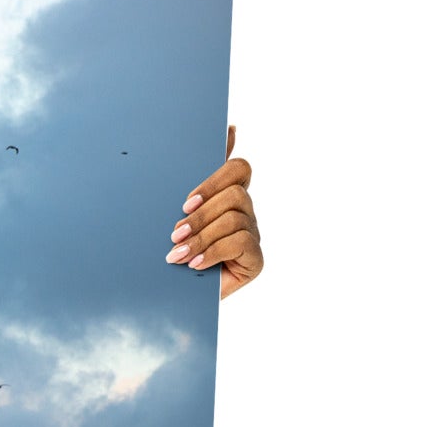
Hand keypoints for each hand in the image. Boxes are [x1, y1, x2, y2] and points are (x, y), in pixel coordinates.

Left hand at [166, 125, 262, 297]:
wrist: (171, 296)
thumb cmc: (173, 250)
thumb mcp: (175, 216)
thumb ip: (192, 181)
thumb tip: (227, 130)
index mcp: (227, 196)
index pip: (238, 169)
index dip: (215, 179)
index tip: (186, 202)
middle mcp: (244, 212)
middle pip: (234, 194)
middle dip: (200, 215)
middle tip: (175, 234)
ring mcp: (252, 234)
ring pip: (234, 219)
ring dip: (201, 237)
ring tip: (177, 254)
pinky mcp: (256, 259)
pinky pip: (241, 243)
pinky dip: (213, 252)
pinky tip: (195, 264)